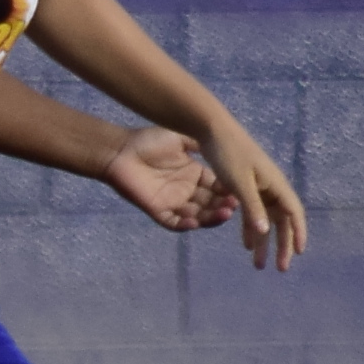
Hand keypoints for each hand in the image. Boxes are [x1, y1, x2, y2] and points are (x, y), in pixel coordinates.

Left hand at [98, 126, 225, 230]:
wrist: (120, 149)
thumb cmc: (149, 141)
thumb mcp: (180, 138)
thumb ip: (200, 143)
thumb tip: (222, 142)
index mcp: (195, 174)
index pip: (217, 187)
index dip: (229, 190)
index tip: (242, 189)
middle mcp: (187, 191)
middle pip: (211, 204)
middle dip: (224, 206)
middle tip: (235, 204)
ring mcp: (173, 202)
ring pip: (197, 216)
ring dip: (211, 217)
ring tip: (224, 214)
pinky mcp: (157, 210)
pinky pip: (173, 223)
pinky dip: (184, 224)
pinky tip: (194, 222)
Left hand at [206, 122, 306, 270]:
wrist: (212, 128)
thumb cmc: (228, 153)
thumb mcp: (239, 183)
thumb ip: (253, 207)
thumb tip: (267, 232)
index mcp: (275, 183)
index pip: (293, 212)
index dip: (298, 233)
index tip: (298, 253)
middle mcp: (271, 186)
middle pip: (281, 220)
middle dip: (281, 245)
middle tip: (279, 269)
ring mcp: (259, 186)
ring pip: (266, 219)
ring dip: (264, 241)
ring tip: (259, 264)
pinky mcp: (245, 185)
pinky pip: (252, 212)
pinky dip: (250, 228)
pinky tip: (246, 244)